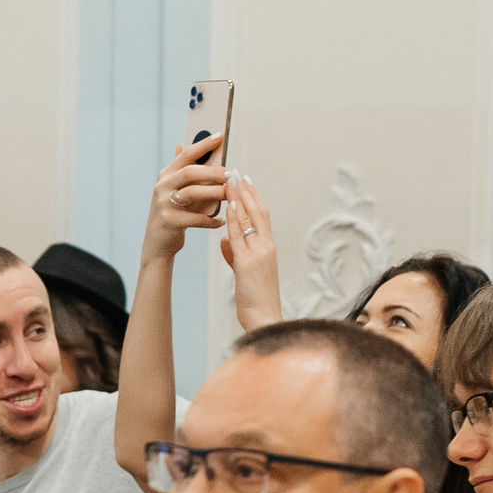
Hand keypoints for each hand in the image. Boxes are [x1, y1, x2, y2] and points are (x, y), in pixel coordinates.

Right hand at [141, 134, 228, 264]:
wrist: (158, 242)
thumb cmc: (173, 214)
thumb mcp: (174, 189)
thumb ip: (181, 169)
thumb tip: (181, 145)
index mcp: (166, 175)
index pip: (185, 155)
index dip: (202, 145)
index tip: (220, 136)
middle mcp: (162, 187)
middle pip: (190, 172)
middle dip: (213, 172)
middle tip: (232, 174)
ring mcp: (163, 204)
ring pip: (192, 193)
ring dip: (215, 193)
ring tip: (231, 196)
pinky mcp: (168, 221)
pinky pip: (195, 218)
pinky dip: (210, 220)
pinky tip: (221, 221)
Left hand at [220, 172, 282, 329]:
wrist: (263, 319)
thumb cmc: (254, 299)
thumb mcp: (243, 273)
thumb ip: (235, 255)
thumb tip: (226, 242)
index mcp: (267, 249)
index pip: (262, 217)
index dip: (254, 199)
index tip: (244, 183)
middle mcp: (266, 247)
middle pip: (259, 212)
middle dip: (248, 192)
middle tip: (237, 173)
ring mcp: (259, 254)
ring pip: (251, 220)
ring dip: (240, 199)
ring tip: (230, 181)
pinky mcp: (248, 264)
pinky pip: (240, 237)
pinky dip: (235, 220)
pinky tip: (229, 206)